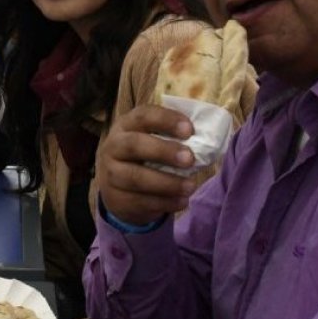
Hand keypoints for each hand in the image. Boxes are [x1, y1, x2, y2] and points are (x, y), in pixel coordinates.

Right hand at [96, 104, 199, 226]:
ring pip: (136, 178)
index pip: (143, 116)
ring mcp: (110, 174)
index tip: (189, 130)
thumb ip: (173, 136)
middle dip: (164, 151)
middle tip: (190, 159)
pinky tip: (182, 201)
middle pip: (134, 145)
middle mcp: (113, 147)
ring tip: (191, 186)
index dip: (166, 120)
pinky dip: (164, 203)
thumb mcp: (152, 140)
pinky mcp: (115, 199)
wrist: (117, 187)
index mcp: (126, 126)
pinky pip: (140, 202)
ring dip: (167, 183)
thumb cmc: (144, 157)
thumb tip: (207, 137)